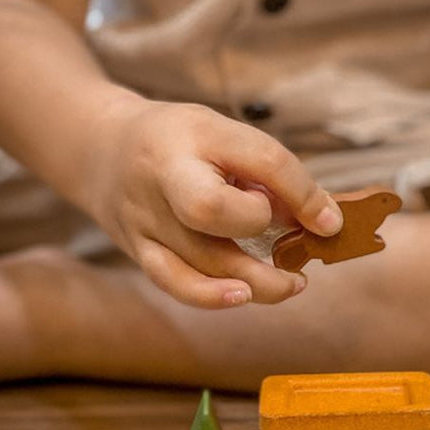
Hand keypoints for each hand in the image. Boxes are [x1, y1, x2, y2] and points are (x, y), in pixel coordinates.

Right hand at [85, 97, 342, 307]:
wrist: (99, 148)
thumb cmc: (183, 144)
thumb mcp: (225, 136)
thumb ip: (271, 173)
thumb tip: (321, 221)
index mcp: (196, 133)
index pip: (260, 159)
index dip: (302, 193)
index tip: (330, 222)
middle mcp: (163, 175)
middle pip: (209, 209)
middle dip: (256, 226)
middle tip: (288, 234)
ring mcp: (146, 217)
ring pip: (201, 259)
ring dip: (257, 280)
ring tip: (294, 284)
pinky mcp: (139, 249)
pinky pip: (174, 282)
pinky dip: (212, 296)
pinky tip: (246, 296)